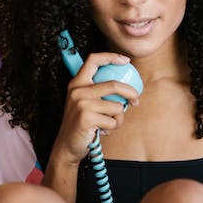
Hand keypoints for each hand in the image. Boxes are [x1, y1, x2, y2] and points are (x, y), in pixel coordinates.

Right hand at [51, 52, 139, 166]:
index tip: (125, 60)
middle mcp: (78, 90)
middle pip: (114, 84)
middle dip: (130, 92)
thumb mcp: (85, 103)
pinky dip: (112, 128)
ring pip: (116, 107)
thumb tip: (127, 89)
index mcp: (77, 83)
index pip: (93, 60)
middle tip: (136, 100)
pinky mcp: (86, 117)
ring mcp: (81, 103)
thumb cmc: (82, 125)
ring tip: (107, 124)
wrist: (67, 146)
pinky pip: (113, 121)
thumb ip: (99, 93)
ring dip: (118, 119)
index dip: (111, 57)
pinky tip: (101, 131)